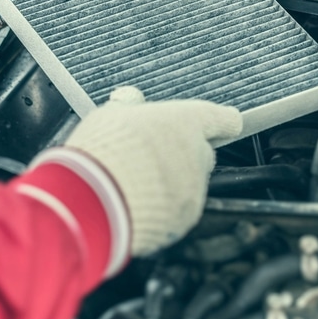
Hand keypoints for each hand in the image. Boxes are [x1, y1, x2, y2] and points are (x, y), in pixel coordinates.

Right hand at [64, 87, 242, 255]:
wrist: (93, 201)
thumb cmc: (102, 153)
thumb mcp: (110, 115)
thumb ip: (129, 107)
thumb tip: (131, 99)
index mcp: (186, 123)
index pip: (223, 119)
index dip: (223, 122)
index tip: (224, 124)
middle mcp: (198, 155)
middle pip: (203, 153)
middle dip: (184, 155)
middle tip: (150, 158)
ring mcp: (194, 190)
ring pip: (190, 183)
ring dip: (171, 183)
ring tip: (134, 183)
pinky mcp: (185, 219)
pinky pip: (179, 210)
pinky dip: (163, 208)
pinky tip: (135, 203)